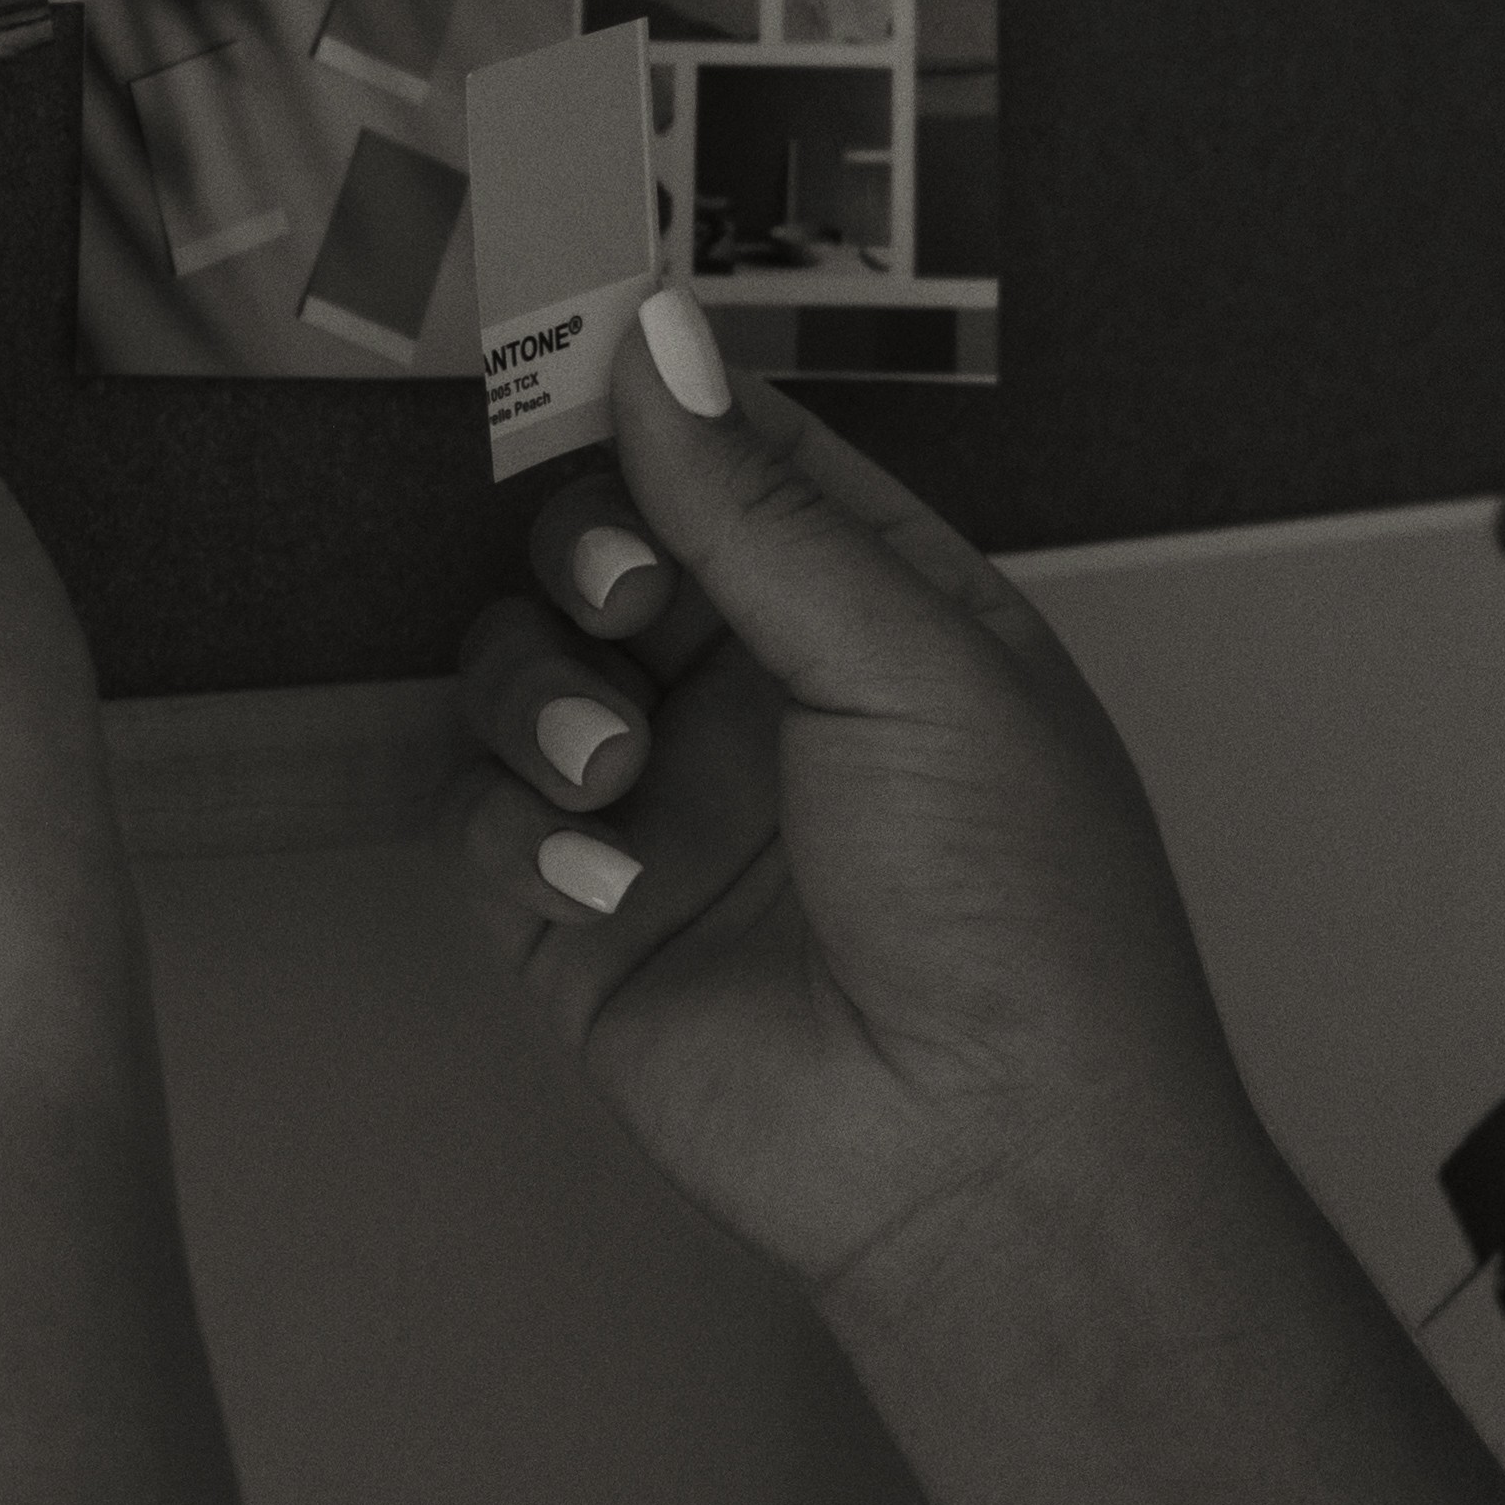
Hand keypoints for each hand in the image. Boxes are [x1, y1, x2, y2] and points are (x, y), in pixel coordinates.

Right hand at [444, 317, 1267, 1339]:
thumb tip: (657, 340)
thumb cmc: (1021, 916)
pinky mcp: (583, 924)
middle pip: (598, 549)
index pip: (733, 461)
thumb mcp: (913, 669)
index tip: (565, 350)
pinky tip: (602, 880)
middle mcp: (760, 701)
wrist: (989, 1164)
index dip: (648, 404)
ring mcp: (666, 810)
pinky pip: (482, 821)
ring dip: (538, 696)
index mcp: (872, 615)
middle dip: (585, 552)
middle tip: (628, 598)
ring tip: (612, 770)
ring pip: (518, 673)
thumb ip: (761, 509)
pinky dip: (515, 833)